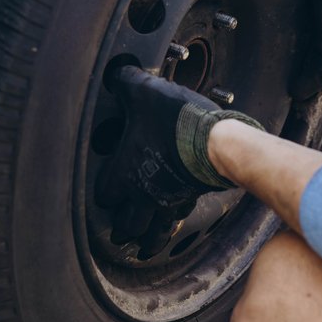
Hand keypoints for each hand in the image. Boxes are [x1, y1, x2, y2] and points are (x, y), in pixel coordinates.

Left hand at [96, 67, 260, 252]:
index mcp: (124, 172)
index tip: (104, 192)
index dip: (103, 194)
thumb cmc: (176, 119)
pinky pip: (179, 218)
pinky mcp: (191, 196)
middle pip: (127, 223)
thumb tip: (115, 73)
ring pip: (153, 231)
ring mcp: (168, 199)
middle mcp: (143, 192)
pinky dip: (173, 223)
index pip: (105, 195)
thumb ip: (125, 81)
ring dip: (147, 240)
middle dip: (122, 227)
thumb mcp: (143, 91)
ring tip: (143, 249)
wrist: (217, 140)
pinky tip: (174, 222)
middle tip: (119, 231)